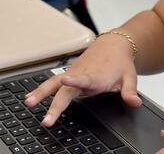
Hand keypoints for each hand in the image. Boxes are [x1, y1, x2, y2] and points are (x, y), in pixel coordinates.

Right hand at [23, 33, 140, 126]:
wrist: (113, 44)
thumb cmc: (120, 62)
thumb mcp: (130, 77)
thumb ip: (130, 91)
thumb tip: (135, 102)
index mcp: (97, 76)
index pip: (86, 79)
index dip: (75, 81)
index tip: (65, 80)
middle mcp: (82, 75)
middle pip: (66, 90)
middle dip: (55, 105)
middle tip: (47, 119)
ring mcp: (73, 74)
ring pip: (54, 84)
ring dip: (41, 93)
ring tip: (29, 103)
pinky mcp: (68, 75)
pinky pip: (53, 83)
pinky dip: (41, 90)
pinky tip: (30, 98)